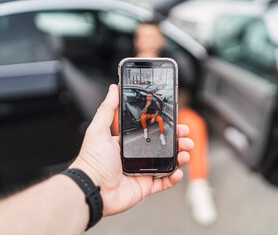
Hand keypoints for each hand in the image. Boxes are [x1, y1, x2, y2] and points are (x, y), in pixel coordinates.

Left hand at [70, 84, 192, 215]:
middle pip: (162, 147)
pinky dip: (173, 178)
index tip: (176, 123)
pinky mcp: (144, 187)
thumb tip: (113, 89)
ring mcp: (141, 172)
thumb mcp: (99, 129)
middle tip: (185, 138)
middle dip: (177, 141)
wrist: (92, 188)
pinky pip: (163, 183)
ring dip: (179, 157)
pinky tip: (177, 172)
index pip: (151, 132)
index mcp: (127, 143)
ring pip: (166, 163)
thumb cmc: (92, 160)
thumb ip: (107, 108)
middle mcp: (135, 157)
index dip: (165, 127)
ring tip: (185, 153)